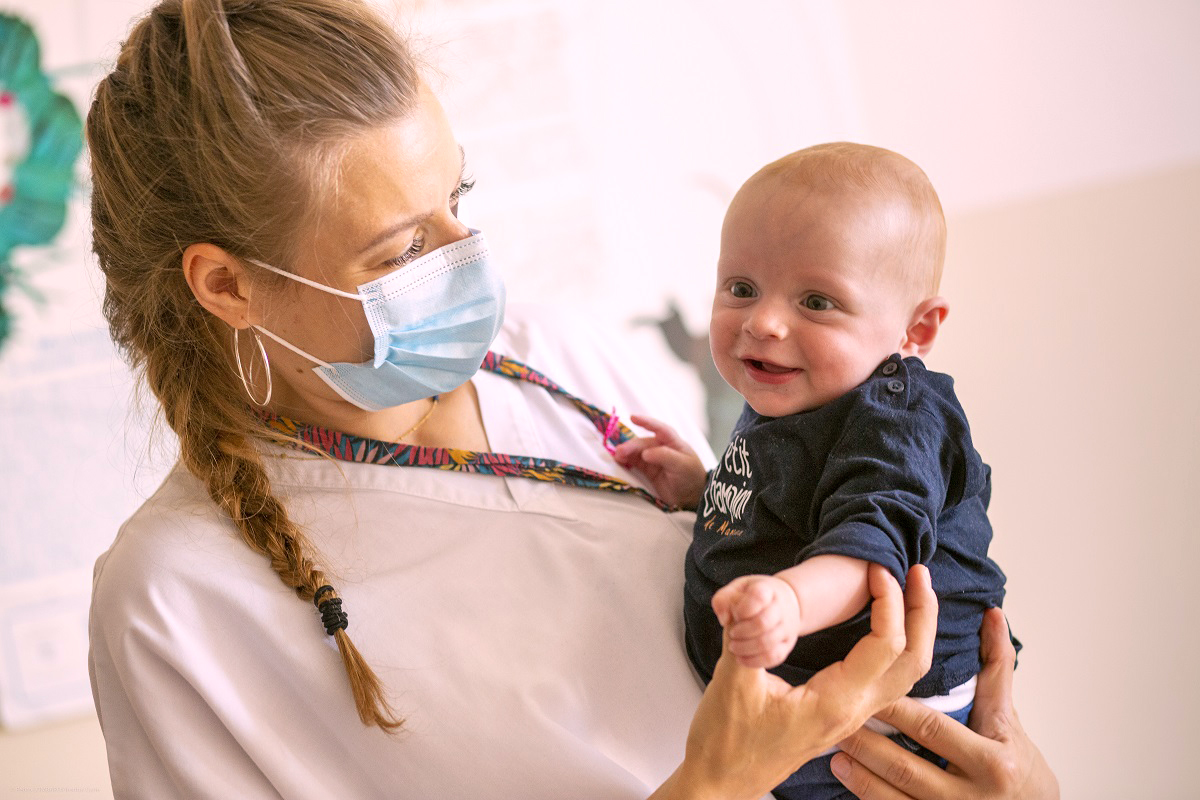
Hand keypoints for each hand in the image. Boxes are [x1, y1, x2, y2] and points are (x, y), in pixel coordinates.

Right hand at [612, 414, 706, 508]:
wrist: (691, 497)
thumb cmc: (691, 476)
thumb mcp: (681, 465)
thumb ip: (664, 456)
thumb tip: (645, 453)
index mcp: (673, 442)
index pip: (660, 429)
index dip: (646, 422)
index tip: (633, 418)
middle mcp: (662, 448)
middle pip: (644, 443)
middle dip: (632, 445)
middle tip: (620, 451)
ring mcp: (654, 459)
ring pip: (637, 452)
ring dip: (626, 452)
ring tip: (617, 456)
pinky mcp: (648, 470)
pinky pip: (634, 463)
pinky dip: (626, 461)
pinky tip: (619, 461)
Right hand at [653, 565, 936, 799]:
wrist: (721, 784)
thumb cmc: (725, 742)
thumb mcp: (732, 681)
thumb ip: (745, 633)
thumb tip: (748, 594)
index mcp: (836, 702)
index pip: (886, 645)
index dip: (889, 602)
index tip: (876, 571)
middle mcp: (853, 712)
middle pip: (914, 661)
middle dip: (922, 612)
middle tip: (917, 572)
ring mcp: (851, 717)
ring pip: (906, 674)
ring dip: (915, 630)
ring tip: (910, 591)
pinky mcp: (841, 716)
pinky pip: (887, 681)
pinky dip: (896, 648)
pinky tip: (884, 627)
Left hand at [711, 574, 801, 667]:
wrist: (787, 602)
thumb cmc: (754, 596)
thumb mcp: (737, 589)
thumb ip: (723, 599)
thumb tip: (724, 619)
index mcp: (767, 590)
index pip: (758, 597)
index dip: (742, 609)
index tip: (735, 614)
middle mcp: (780, 608)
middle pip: (762, 623)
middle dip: (741, 632)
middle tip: (731, 634)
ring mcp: (786, 628)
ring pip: (767, 643)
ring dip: (745, 648)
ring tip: (733, 647)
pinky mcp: (787, 644)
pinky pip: (774, 657)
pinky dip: (755, 661)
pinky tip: (741, 658)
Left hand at [830, 608, 1058, 799]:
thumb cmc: (1019, 762)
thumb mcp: (1008, 716)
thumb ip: (996, 666)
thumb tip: (991, 613)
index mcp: (993, 761)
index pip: (932, 729)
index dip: (895, 710)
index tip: (863, 688)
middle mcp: (973, 796)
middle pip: (906, 766)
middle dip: (867, 743)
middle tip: (835, 718)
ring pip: (895, 798)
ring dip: (860, 775)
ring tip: (833, 751)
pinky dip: (869, 798)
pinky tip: (848, 780)